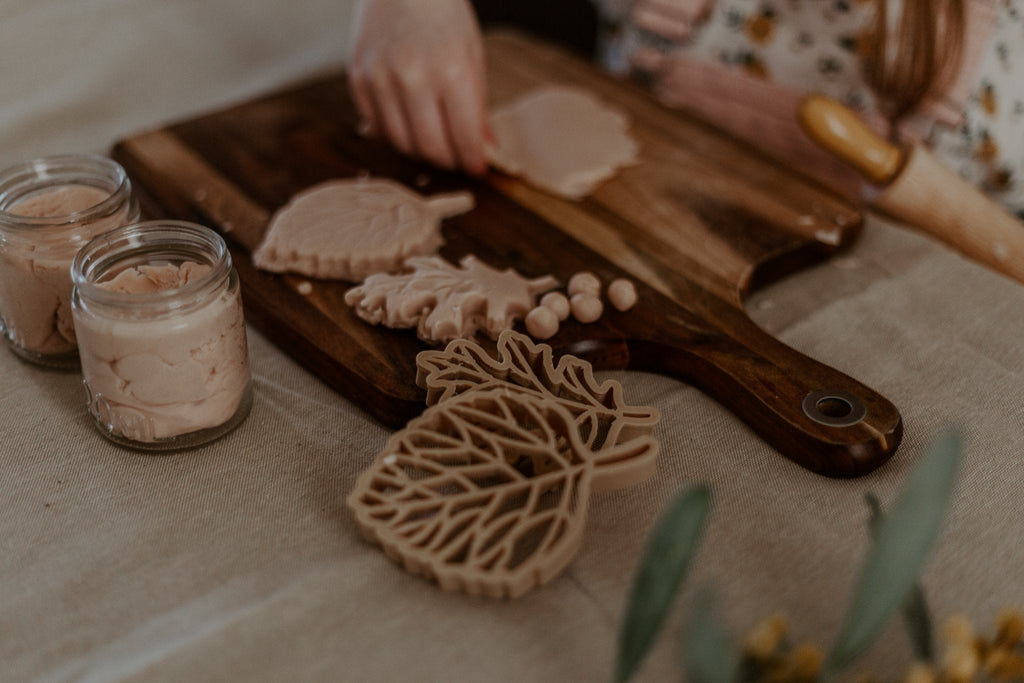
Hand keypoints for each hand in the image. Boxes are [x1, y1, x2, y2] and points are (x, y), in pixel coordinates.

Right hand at [347, 0, 489, 173]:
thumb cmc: (443, 15)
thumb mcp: (473, 55)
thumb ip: (477, 106)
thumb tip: (485, 148)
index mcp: (451, 71)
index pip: (464, 137)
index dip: (472, 160)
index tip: (477, 168)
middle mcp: (413, 78)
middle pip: (430, 148)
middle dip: (448, 160)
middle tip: (456, 158)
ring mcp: (381, 79)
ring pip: (401, 143)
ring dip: (421, 151)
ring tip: (434, 141)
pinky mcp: (359, 79)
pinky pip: (376, 127)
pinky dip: (395, 134)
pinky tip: (409, 124)